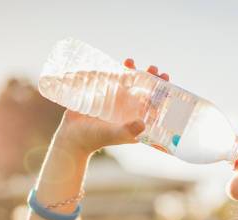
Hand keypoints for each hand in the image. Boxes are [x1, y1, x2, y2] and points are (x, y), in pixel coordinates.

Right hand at [54, 59, 169, 155]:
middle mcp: (129, 111)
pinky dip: (121, 71)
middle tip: (155, 69)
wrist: (71, 136)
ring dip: (136, 72)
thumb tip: (143, 123)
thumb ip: (127, 131)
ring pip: (131, 83)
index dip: (163, 95)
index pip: (154, 106)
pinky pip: (116, 80)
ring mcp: (117, 102)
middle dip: (152, 79)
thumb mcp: (112, 134)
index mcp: (137, 121)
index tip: (167, 82)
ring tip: (133, 62)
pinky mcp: (105, 95)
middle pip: (145, 92)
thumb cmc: (93, 139)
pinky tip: (124, 63)